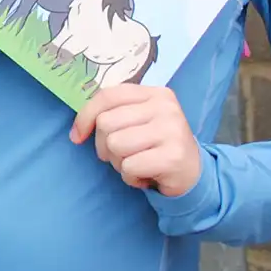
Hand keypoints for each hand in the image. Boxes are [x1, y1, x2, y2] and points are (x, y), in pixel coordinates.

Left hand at [70, 85, 202, 196]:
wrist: (193, 174)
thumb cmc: (157, 146)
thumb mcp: (138, 121)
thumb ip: (113, 114)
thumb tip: (76, 131)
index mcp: (154, 93)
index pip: (107, 96)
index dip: (85, 116)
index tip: (77, 136)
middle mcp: (165, 107)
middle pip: (106, 123)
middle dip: (105, 146)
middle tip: (123, 155)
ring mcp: (171, 130)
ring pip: (115, 145)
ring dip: (119, 163)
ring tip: (136, 164)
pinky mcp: (173, 156)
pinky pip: (129, 166)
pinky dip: (131, 177)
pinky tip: (146, 175)